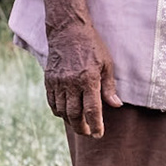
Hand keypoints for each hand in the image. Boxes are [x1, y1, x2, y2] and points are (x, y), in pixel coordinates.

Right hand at [45, 22, 122, 136]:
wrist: (68, 31)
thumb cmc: (92, 46)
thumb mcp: (107, 64)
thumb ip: (109, 87)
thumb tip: (116, 105)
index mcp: (88, 79)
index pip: (92, 110)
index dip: (95, 125)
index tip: (99, 134)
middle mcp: (71, 83)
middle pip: (74, 114)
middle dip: (82, 128)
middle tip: (89, 133)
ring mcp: (58, 82)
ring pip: (62, 111)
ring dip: (70, 121)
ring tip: (79, 125)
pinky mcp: (49, 80)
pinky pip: (52, 102)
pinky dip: (59, 112)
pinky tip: (66, 114)